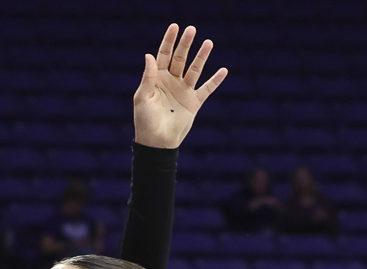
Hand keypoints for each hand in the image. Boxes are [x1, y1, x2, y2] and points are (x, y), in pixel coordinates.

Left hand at [132, 24, 226, 149]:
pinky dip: (215, 81)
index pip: (164, 54)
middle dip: (186, 44)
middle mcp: (171, 81)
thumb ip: (148, 76)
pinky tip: (223, 70)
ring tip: (208, 43)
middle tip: (192, 30)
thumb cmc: (145, 120)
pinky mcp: (194, 102)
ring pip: (194, 70)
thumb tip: (149, 55)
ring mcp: (183, 91)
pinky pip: (207, 89)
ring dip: (201, 57)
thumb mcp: (143, 97)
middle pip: (180, 58)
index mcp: (157, 78)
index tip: (175, 27)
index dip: (169, 41)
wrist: (157, 142)